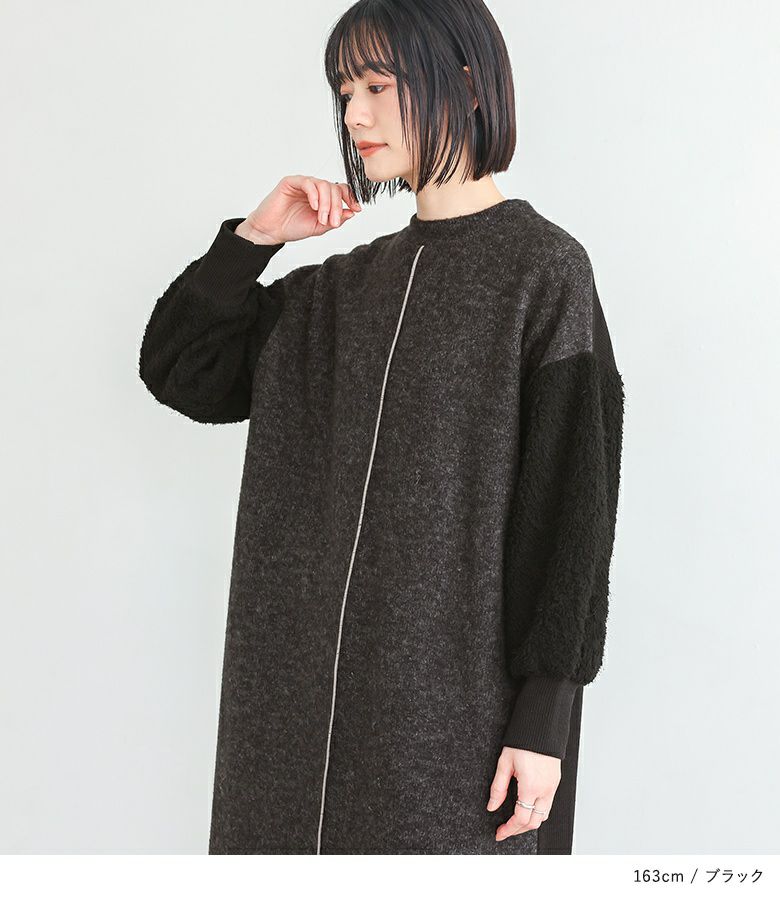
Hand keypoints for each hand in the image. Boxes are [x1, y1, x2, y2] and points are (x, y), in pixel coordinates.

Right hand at [239, 175, 362, 244]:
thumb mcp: (319, 227)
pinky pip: (308, 182)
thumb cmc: (292, 228)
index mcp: (322, 198)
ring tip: (322, 218)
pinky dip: (314, 194)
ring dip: (326, 203)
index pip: (341, 191)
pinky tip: (314, 206)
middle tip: (333, 222)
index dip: (350, 198)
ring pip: (323, 185)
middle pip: (334, 188)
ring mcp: (303, 184)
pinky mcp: (291, 182)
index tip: (356, 209)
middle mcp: (314, 189)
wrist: (271, 232)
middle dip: (336, 206)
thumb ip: (335, 220)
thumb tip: (352, 213)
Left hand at [487, 746, 560, 841]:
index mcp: (531, 786)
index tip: (500, 833)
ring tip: (515, 821)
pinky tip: (527, 807)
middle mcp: (545, 790)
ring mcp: (552, 787)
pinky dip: (537, 812)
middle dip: (518, 830)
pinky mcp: (555, 782)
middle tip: (505, 830)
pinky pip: (548, 805)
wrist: (541, 728)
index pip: (521, 819)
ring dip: (529, 822)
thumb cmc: (523, 741)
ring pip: (543, 816)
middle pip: (534, 823)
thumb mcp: (504, 763)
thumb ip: (498, 788)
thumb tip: (492, 806)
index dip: (509, 829)